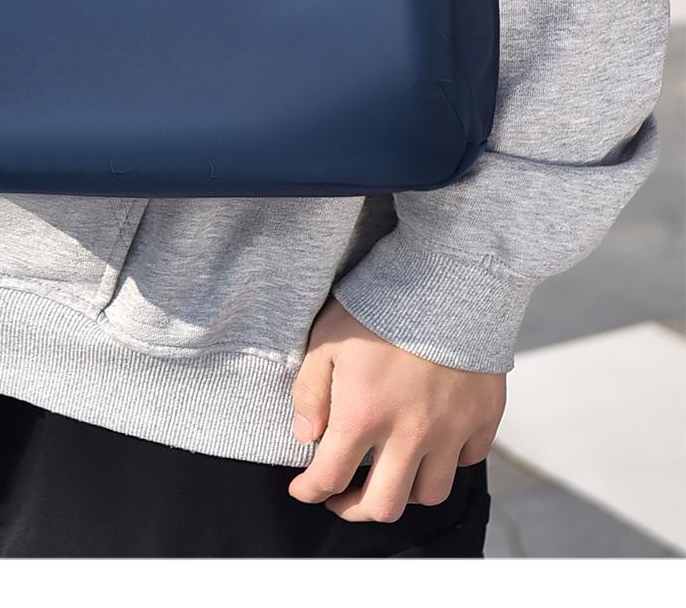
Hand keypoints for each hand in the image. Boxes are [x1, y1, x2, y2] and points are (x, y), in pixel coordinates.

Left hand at [287, 296, 504, 521]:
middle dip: (357, 509)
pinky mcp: (483, 418)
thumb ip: (310, 391)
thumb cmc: (380, 304)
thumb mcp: (326, 337)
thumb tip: (306, 436)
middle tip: (345, 498)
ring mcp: (451, 430)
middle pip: (385, 506)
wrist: (448, 276)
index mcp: (364, 416)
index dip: (310, 491)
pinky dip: (448, 461)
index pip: (329, 478)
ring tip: (391, 473)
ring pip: (430, 493)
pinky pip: (467, 461)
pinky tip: (431, 442)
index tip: (303, 490)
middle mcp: (410, 434)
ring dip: (405, 490)